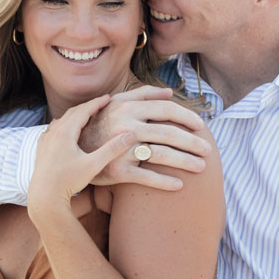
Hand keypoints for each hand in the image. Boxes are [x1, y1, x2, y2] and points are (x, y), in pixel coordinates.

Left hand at [26, 96, 130, 218]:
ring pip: (61, 121)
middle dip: (87, 107)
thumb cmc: (68, 181)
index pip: (83, 110)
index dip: (97, 102)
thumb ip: (112, 149)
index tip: (109, 97)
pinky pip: (53, 130)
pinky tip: (66, 129)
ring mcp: (45, 140)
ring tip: (87, 115)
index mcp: (65, 133)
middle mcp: (53, 133)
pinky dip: (64, 125)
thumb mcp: (94, 165)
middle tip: (101, 103)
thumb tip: (131, 134)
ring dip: (75, 115)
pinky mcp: (41, 149)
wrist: (44, 197)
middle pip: (72, 113)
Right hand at [78, 87, 210, 190]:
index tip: (201, 126)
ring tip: (201, 168)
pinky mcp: (116, 170)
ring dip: (185, 162)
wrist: (71, 151)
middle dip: (192, 142)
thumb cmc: (98, 125)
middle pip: (168, 133)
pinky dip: (164, 182)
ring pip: (161, 154)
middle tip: (208, 150)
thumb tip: (169, 92)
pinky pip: (145, 177)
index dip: (187, 117)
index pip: (166, 110)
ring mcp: (120, 149)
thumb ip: (141, 94)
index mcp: (127, 107)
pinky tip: (179, 186)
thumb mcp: (114, 103)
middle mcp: (125, 126)